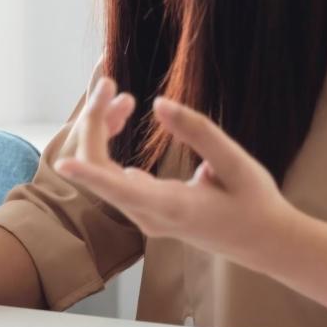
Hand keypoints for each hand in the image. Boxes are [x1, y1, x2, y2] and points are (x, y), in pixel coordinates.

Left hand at [54, 78, 297, 272]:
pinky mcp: (145, 208)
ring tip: (118, 94)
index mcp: (169, 207)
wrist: (264, 242)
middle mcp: (148, 215)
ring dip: (102, 130)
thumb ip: (199, 132)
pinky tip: (122, 112)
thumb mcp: (236, 163)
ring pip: (103, 171)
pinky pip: (113, 175)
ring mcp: (143, 215)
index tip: (61, 163)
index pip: (117, 190)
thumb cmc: (255, 202)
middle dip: (95, 124)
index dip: (88, 174)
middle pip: (100, 171)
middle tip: (108, 83)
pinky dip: (109, 142)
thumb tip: (159, 104)